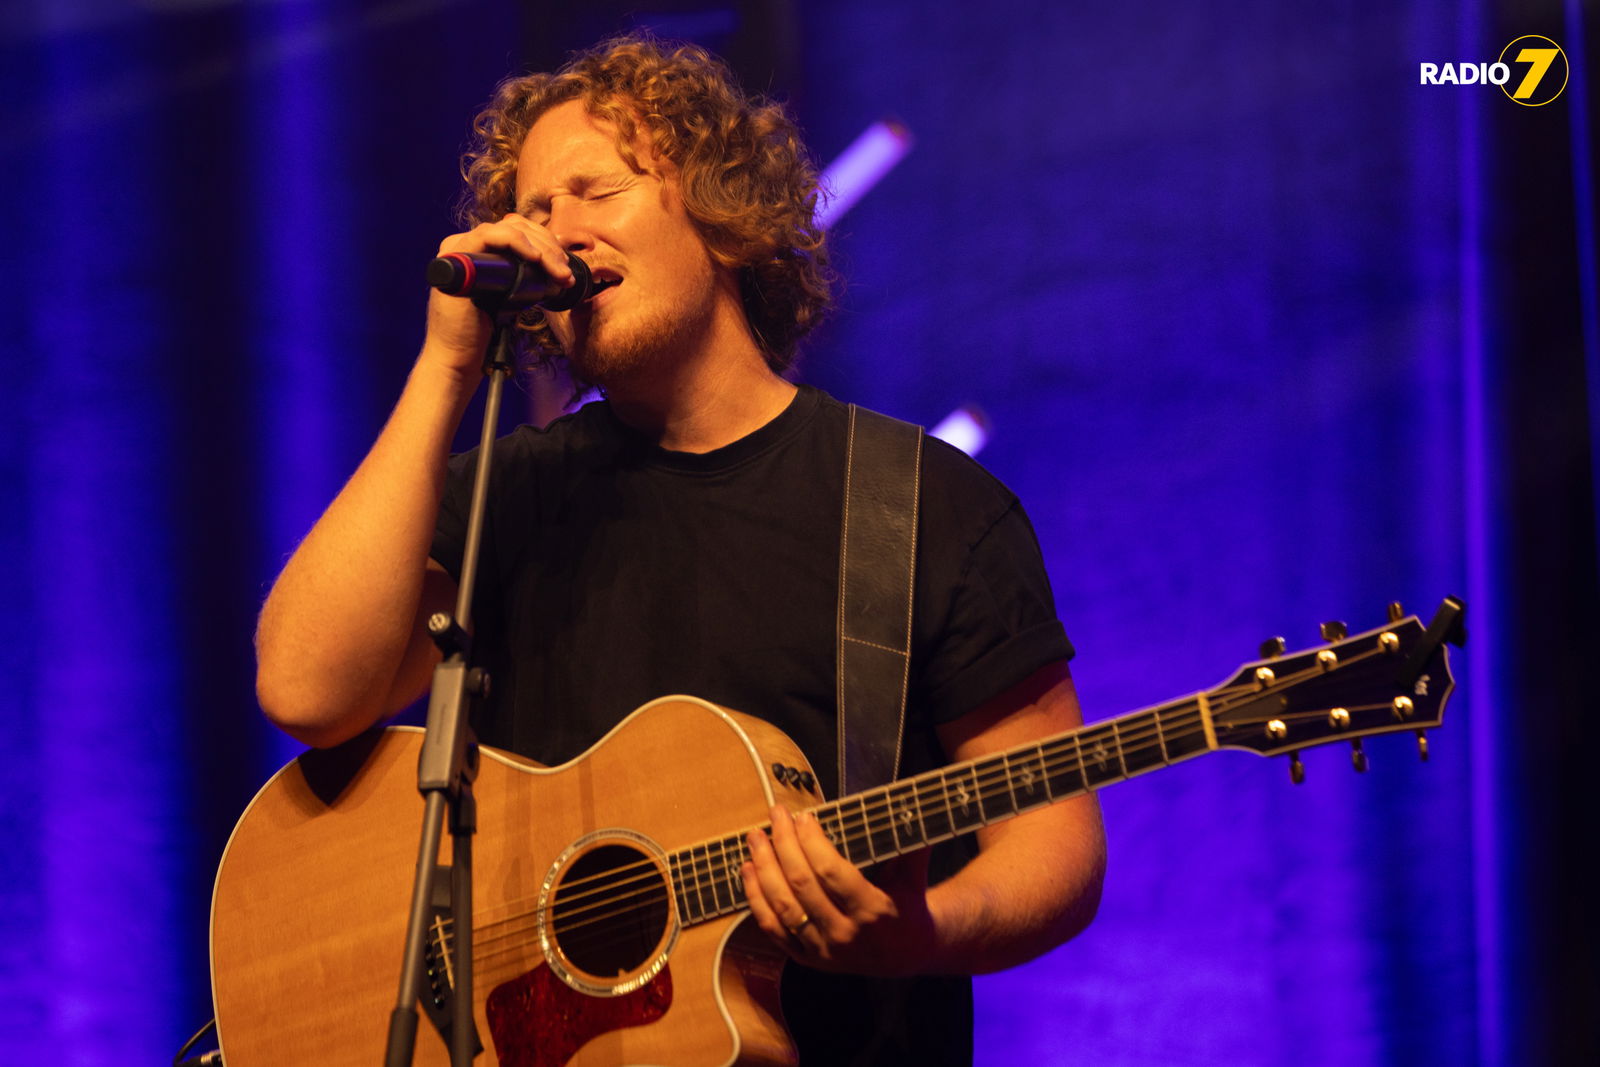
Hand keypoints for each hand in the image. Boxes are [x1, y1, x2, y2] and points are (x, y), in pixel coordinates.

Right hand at [421, 213, 575, 376]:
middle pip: (515, 226)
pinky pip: (488, 236)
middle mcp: (466, 245)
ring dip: (541, 248)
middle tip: (565, 272)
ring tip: (558, 272)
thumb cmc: (483, 331)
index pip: (517, 230)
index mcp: (479, 251)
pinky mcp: (455, 259)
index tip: (564, 265)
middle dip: (548, 246)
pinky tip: (535, 258)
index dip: (545, 241)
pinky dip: (515, 242)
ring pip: (507, 229)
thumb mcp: (509, 296)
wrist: (457, 356)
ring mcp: (458, 249)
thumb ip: (523, 277)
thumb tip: (554, 266)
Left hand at [742, 806, 941, 976]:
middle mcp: (844, 933)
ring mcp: (822, 949)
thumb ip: (911, 844)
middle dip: (784, 844)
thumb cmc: (907, 907)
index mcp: (871, 910)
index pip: (831, 872)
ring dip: (764, 868)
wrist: (905, 956)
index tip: (804, 816)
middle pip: (802, 884)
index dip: (812, 842)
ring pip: (783, 906)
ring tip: (755, 838)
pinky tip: (747, 871)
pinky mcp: (806, 957)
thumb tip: (911, 805)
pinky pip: (772, 928)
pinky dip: (755, 899)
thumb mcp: (913, 876)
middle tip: (776, 815)